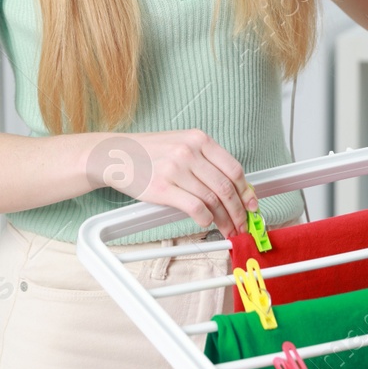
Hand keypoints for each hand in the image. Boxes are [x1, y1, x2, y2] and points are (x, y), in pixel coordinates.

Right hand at [92, 128, 258, 237]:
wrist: (115, 153)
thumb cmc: (150, 152)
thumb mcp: (181, 144)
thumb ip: (206, 161)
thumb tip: (234, 188)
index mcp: (199, 139)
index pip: (233, 168)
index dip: (247, 191)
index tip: (252, 205)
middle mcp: (189, 152)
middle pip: (226, 187)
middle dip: (239, 210)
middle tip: (242, 224)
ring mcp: (176, 169)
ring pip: (212, 199)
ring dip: (224, 219)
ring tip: (228, 229)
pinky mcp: (163, 187)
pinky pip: (195, 207)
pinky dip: (205, 219)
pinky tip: (206, 223)